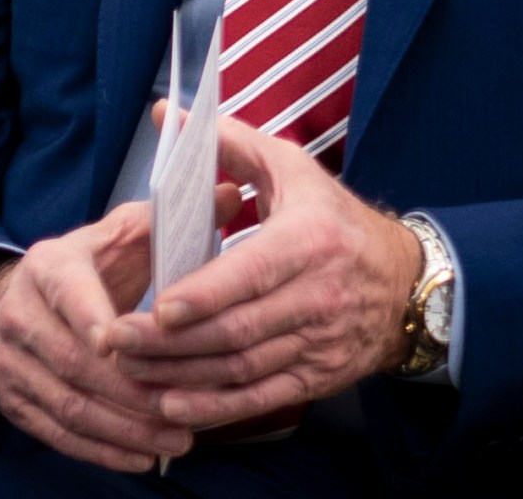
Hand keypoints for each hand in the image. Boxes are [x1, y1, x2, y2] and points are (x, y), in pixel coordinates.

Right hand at [0, 202, 195, 471]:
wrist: (17, 302)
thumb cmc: (89, 269)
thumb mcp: (120, 237)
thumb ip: (171, 222)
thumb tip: (234, 193)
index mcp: (49, 266)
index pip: (68, 293)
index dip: (91, 318)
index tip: (119, 342)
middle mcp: (20, 313)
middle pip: (73, 362)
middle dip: (130, 391)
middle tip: (182, 408)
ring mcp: (12, 362)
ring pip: (69, 404)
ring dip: (125, 429)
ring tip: (177, 439)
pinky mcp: (14, 399)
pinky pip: (58, 434)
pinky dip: (102, 451)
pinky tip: (143, 458)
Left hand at [103, 113, 423, 428]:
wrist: (406, 283)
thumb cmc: (336, 219)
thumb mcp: (293, 170)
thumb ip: (229, 143)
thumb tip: (168, 116)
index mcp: (310, 240)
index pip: (252, 274)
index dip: (206, 295)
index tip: (160, 307)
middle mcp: (318, 296)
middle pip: (237, 329)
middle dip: (172, 342)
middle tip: (116, 341)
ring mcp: (319, 342)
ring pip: (242, 367)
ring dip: (182, 376)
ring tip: (129, 371)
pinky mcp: (317, 376)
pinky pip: (260, 398)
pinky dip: (214, 407)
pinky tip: (172, 404)